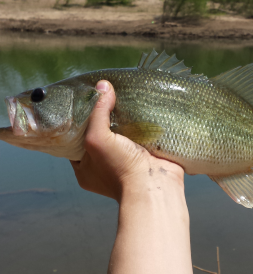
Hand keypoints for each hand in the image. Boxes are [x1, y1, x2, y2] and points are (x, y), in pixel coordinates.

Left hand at [70, 80, 183, 201]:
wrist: (155, 187)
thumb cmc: (119, 168)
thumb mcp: (98, 138)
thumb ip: (98, 112)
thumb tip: (103, 86)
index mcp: (85, 168)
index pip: (76, 140)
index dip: (79, 121)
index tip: (84, 102)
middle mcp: (103, 166)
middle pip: (100, 135)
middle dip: (104, 118)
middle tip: (106, 96)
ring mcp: (126, 162)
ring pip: (121, 135)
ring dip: (124, 120)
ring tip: (124, 97)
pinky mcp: (145, 157)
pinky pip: (140, 137)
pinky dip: (141, 125)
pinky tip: (141, 108)